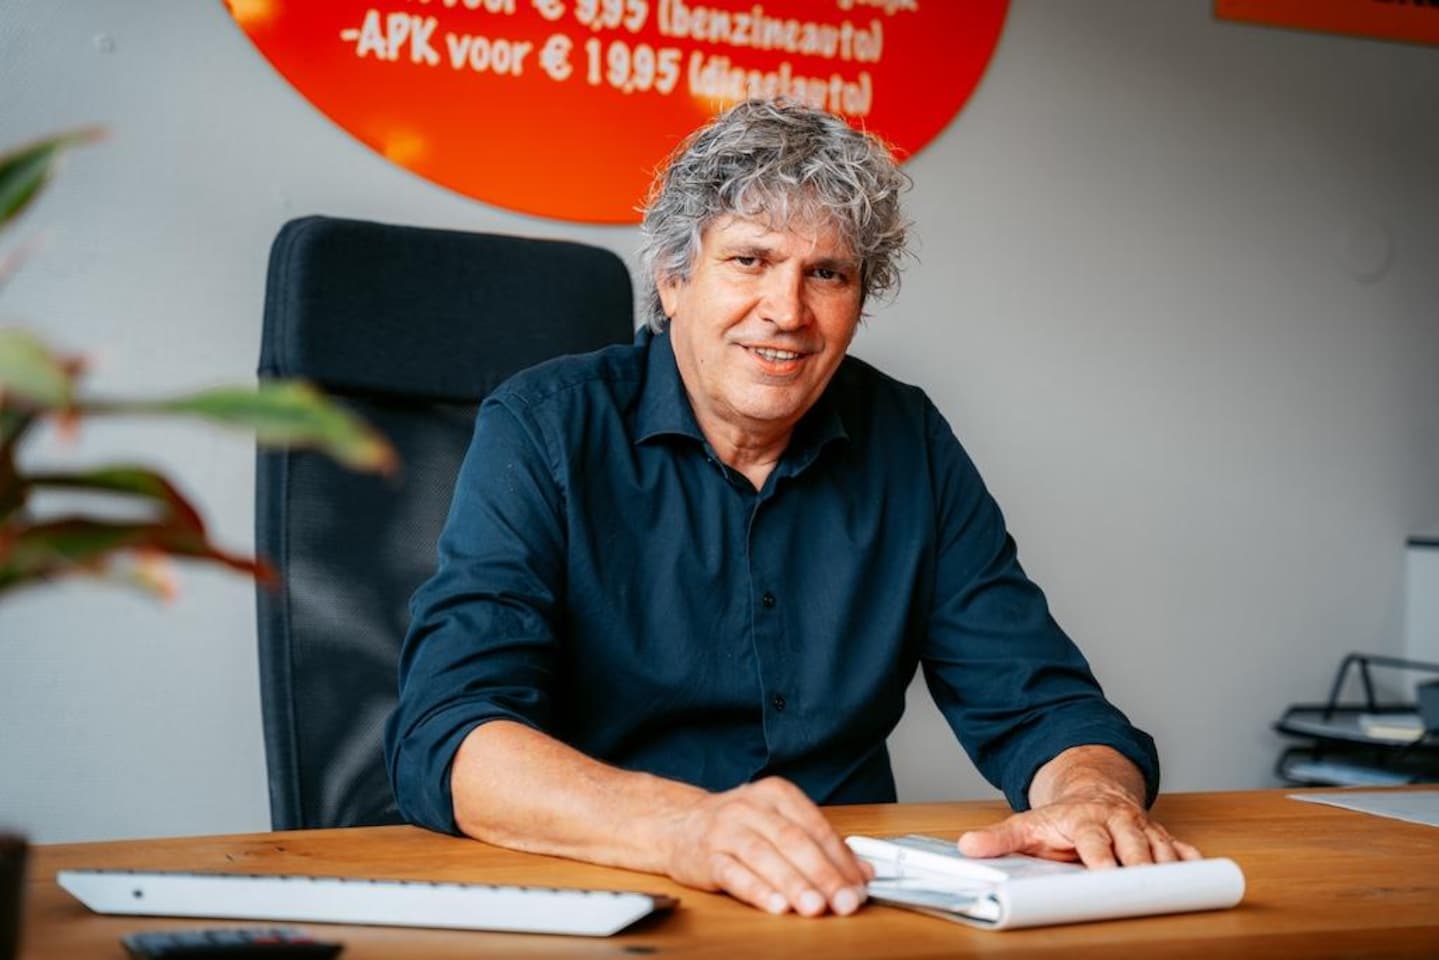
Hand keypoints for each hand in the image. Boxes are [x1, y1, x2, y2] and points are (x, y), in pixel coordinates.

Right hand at [660, 776, 872, 915]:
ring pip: (765, 856)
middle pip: (794, 841)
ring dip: (793, 884)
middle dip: (824, 875)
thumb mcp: (781, 824)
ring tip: (815, 907)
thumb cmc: (738, 826)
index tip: (860, 885)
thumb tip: (864, 874)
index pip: (816, 827)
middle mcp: (751, 808)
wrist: (679, 824)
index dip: (841, 859)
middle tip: (845, 901)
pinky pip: (734, 873)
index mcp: (776, 794)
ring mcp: (727, 831)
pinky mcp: (707, 856)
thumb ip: (822, 846)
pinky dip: (757, 890)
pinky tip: (776, 905)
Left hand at [957, 745, 1200, 867]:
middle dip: (1141, 865)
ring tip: (1175, 887)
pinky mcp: (1160, 836)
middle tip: (1146, 886)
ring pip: (1161, 847)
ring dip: (1168, 866)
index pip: (1093, 840)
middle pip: (1134, 844)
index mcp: (1084, 820)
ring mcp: (1141, 828)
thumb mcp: (1026, 825)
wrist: (1092, 791)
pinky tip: (1200, 874)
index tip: (1106, 874)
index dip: (1101, 857)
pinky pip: (1180, 847)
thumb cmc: (1061, 818)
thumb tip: (968, 847)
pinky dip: (1191, 860)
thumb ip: (999, 839)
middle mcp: (1117, 822)